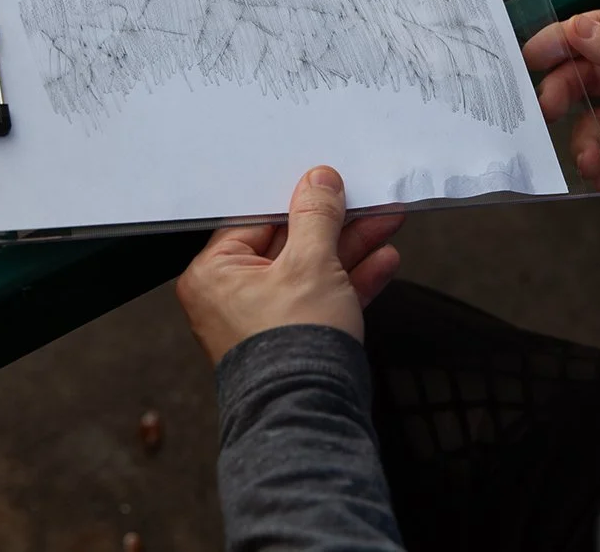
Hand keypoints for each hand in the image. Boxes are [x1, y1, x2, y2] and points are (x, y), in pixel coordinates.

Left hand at [176, 167, 403, 364]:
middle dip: (335, 224)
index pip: (256, 220)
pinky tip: (382, 260)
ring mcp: (264, 320)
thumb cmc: (292, 346)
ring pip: (311, 270)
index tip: (327, 184)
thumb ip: (316, 217)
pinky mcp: (294, 338)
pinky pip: (321, 298)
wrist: (310, 416)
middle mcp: (231, 297)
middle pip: (289, 244)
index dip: (297, 199)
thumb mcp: (310, 263)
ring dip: (351, 249)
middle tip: (366, 202)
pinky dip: (351, 281)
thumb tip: (318, 182)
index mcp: (214, 274)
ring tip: (385, 222)